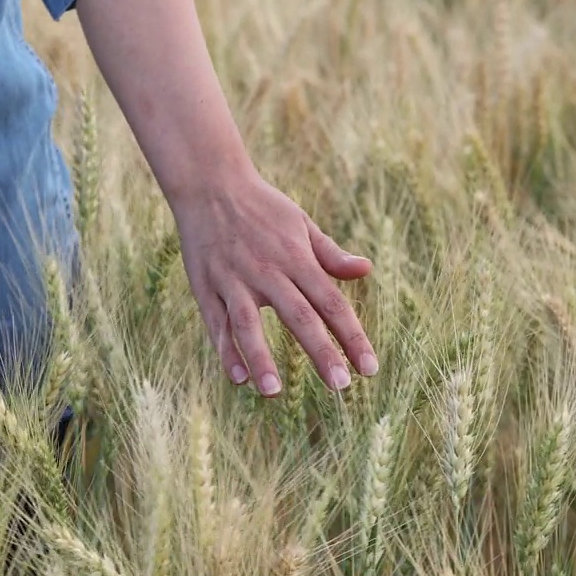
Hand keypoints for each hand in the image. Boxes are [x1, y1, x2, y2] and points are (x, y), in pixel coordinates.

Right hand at [171, 168, 378, 395]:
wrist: (209, 183)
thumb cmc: (263, 207)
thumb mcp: (301, 224)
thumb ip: (331, 254)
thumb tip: (366, 269)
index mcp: (296, 258)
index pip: (332, 303)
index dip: (352, 336)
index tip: (370, 369)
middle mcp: (267, 271)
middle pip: (299, 316)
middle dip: (321, 352)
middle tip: (341, 386)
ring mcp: (234, 280)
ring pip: (248, 324)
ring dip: (261, 358)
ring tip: (274, 392)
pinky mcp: (206, 286)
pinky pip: (216, 323)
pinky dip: (225, 350)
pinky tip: (237, 379)